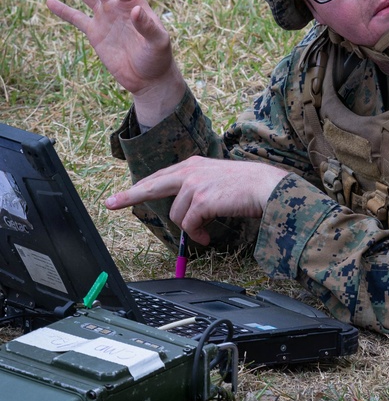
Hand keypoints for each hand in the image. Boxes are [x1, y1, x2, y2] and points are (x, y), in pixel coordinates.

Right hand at [47, 0, 185, 123]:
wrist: (149, 78)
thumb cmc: (158, 58)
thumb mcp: (158, 42)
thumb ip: (147, 26)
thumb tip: (135, 10)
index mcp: (133, 2)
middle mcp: (117, 5)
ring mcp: (105, 17)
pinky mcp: (95, 33)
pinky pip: (76, 18)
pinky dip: (63, 10)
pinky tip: (49, 0)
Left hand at [106, 156, 288, 245]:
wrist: (267, 187)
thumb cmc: (248, 186)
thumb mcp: (218, 179)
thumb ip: (199, 187)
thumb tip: (186, 212)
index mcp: (194, 164)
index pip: (160, 176)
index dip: (140, 187)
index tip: (120, 195)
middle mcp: (192, 171)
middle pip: (152, 185)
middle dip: (129, 195)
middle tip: (109, 203)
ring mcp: (196, 184)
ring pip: (177, 215)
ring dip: (189, 228)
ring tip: (204, 231)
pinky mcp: (202, 200)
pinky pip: (190, 225)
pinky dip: (197, 235)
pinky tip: (206, 237)